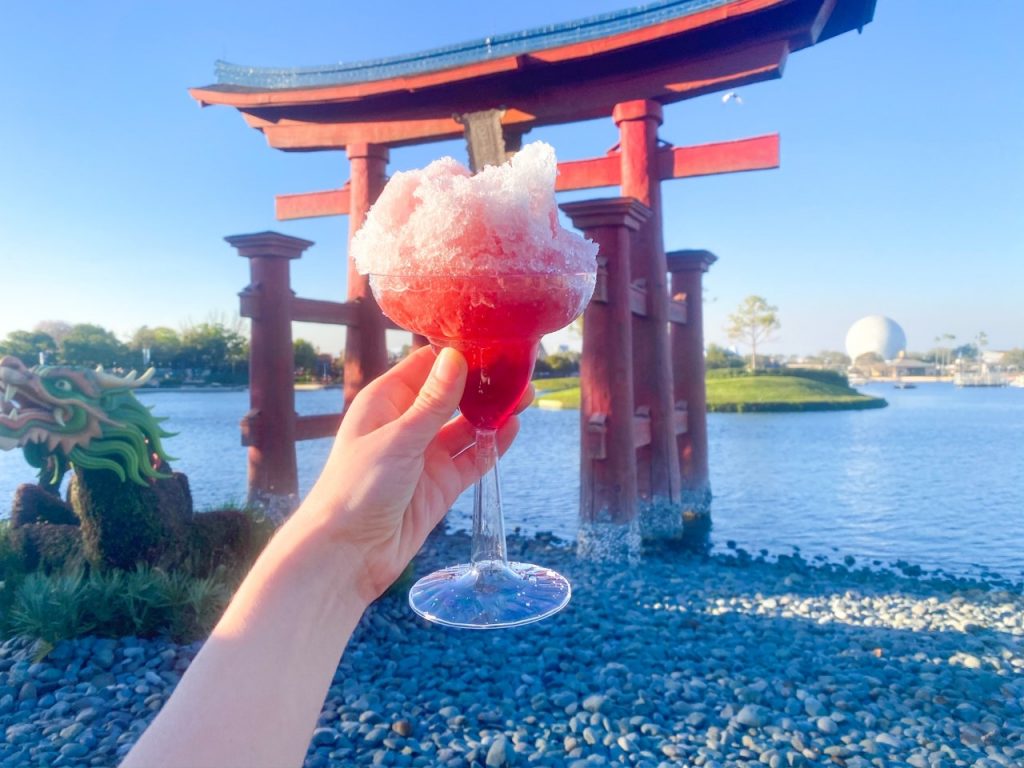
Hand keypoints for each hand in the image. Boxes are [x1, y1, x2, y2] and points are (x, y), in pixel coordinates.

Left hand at [294, 346, 530, 602]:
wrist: (347, 554)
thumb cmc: (356, 488)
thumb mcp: (399, 439)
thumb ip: (433, 402)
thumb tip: (456, 357)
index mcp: (386, 401)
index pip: (427, 366)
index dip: (458, 354)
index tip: (492, 343)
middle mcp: (406, 424)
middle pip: (451, 395)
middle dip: (482, 384)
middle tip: (519, 371)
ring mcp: (425, 455)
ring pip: (465, 426)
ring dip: (492, 413)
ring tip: (526, 396)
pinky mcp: (440, 485)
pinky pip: (471, 459)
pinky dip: (492, 445)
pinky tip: (513, 428)